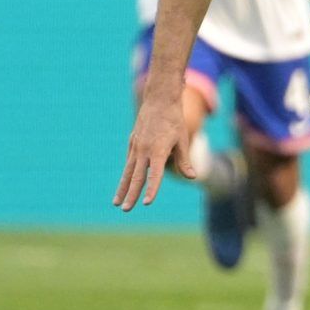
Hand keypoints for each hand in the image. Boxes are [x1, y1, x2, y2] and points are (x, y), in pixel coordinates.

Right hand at [114, 94, 192, 210]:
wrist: (159, 99)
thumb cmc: (174, 120)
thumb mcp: (183, 140)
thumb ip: (184, 160)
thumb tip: (193, 177)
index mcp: (158, 150)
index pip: (155, 175)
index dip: (152, 189)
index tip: (147, 203)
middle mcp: (144, 150)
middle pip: (136, 177)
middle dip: (131, 195)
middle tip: (126, 210)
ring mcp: (136, 146)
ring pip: (128, 171)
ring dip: (122, 188)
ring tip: (116, 203)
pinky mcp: (132, 142)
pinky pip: (129, 162)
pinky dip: (126, 174)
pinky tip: (124, 185)